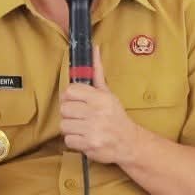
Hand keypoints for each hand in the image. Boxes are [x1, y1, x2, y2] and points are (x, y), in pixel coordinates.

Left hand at [58, 48, 138, 164]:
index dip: (69, 98)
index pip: (70, 91)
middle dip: (70, 114)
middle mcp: (97, 113)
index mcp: (100, 98)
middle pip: (64, 109)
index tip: (76, 103)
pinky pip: (68, 140)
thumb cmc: (116, 116)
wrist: (129, 143)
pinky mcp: (89, 145)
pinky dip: (74, 141)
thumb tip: (95, 48)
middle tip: (80, 117)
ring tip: (83, 128)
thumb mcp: (108, 93)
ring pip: (64, 125)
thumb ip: (98, 72)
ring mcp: (93, 130)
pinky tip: (85, 138)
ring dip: (71, 128)